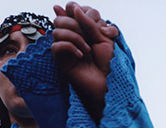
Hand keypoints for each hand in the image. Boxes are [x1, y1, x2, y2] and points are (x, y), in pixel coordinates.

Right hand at [52, 3, 118, 118]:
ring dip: (75, 38)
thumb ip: (89, 23)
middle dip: (76, 24)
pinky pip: (56, 46)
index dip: (81, 11)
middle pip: (61, 18)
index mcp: (83, 27)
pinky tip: (81, 56)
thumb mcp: (104, 37)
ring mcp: (65, 46)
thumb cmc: (109, 61)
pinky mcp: (60, 59)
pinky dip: (70, 47)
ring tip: (88, 50)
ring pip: (57, 30)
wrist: (109, 82)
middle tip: (89, 38)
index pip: (72, 9)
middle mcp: (72, 34)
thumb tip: (73, 8)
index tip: (94, 24)